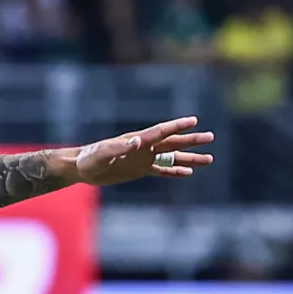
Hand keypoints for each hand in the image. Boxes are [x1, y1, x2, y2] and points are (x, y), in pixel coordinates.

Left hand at [71, 116, 215, 185]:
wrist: (82, 168)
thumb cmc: (90, 158)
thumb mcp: (102, 154)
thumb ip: (120, 147)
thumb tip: (138, 141)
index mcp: (137, 140)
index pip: (161, 132)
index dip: (177, 126)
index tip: (193, 121)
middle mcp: (144, 147)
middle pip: (172, 142)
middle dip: (191, 140)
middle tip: (210, 137)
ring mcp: (143, 158)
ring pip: (172, 157)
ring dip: (189, 157)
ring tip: (209, 159)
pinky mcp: (139, 169)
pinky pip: (161, 170)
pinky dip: (174, 172)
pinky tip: (188, 172)